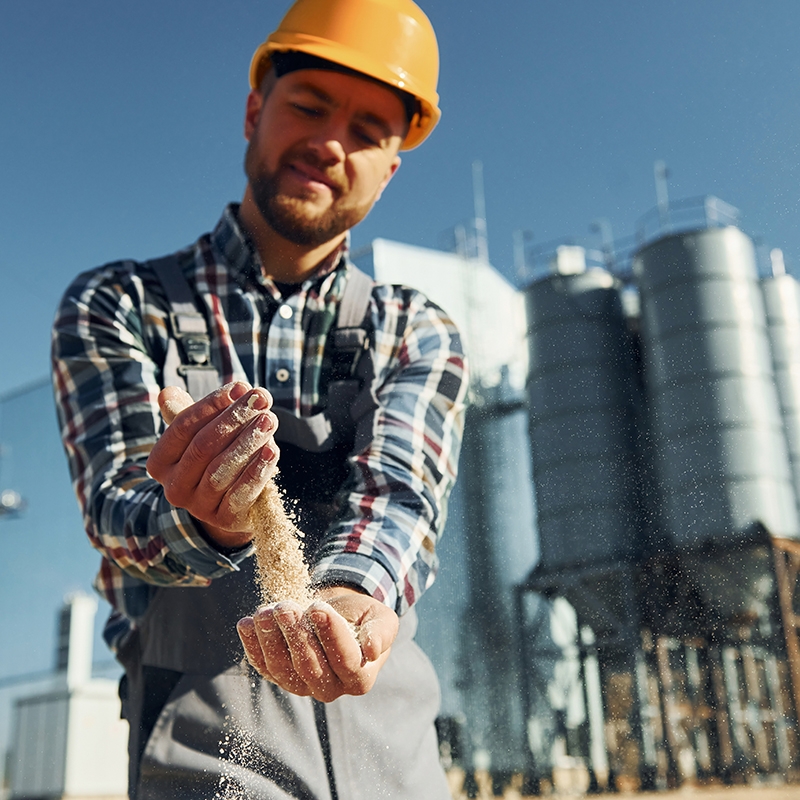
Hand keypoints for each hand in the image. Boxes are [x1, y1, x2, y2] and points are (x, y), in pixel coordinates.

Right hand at [146, 382, 278, 547]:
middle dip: (234, 419)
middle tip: (261, 399)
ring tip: (270, 419)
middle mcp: (174, 487)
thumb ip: (188, 414)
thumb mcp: (200, 435)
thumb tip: (168, 392)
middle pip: (203, 446)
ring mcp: (198, 507)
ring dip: (248, 441)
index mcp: (160, 462)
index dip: (211, 405)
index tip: (240, 387)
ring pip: (222, 469)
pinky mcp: (225, 520)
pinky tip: (271, 451)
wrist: (233, 503)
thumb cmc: (217, 457)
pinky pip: (241, 493)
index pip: (182, 427)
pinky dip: (257, 471)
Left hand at [236, 587, 399, 701]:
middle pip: (310, 668)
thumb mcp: (380, 619)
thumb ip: (381, 633)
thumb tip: (371, 650)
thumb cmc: (362, 618)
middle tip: (286, 607)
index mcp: (360, 678)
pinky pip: (263, 666)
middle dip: (296, 635)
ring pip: (282, 669)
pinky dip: (252, 645)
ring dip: (271, 639)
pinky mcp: (280, 677)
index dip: (331, 635)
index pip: (345, 660)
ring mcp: (302, 686)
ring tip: (266, 611)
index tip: (318, 608)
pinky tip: (247, 623)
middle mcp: (331, 689)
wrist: (339, 616)